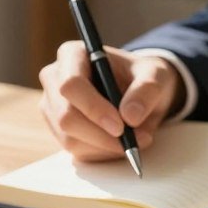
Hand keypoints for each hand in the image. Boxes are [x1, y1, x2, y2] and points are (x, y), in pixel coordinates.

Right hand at [39, 41, 184, 160]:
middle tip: (134, 141)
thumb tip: (130, 116)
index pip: (71, 84)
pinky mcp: (58, 130)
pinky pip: (76, 151)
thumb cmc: (141, 76)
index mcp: (72, 55)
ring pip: (70, 138)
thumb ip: (147, 90)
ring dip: (105, 147)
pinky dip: (102, 153)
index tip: (120, 126)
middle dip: (101, 135)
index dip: (93, 108)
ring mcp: (53, 107)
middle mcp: (55, 79)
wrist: (137, 91)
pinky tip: (120, 143)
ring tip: (135, 140)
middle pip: (66, 116)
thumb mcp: (155, 75)